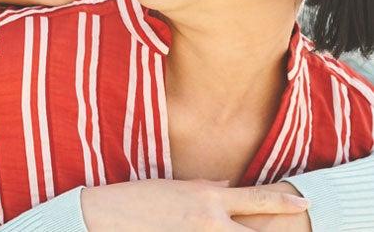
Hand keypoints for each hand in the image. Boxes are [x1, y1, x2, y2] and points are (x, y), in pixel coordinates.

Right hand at [80, 179, 308, 230]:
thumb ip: (205, 188)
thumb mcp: (175, 186)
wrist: (109, 217)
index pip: (257, 199)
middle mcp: (211, 222)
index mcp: (209, 198)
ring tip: (240, 228)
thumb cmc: (140, 197)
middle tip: (294, 229)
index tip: (304, 202)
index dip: (284, 202)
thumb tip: (228, 187)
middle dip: (276, 231)